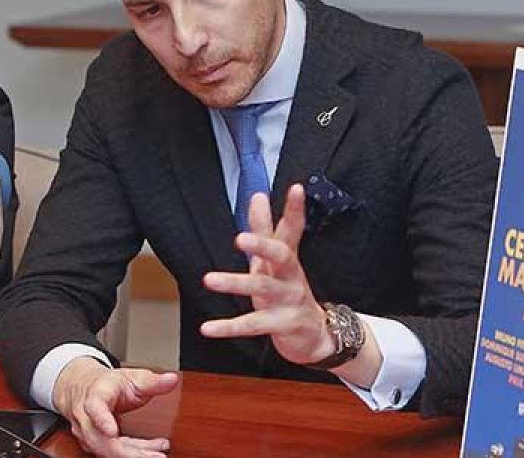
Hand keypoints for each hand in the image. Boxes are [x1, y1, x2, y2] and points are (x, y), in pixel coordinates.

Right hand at [52, 358, 177, 456]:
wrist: (79, 388)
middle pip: (101, 439)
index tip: (112, 431)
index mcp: (94, 395)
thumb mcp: (129, 376)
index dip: (101, 420)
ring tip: (159, 453)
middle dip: (128, 452)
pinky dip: (134, 453)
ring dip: (135, 454)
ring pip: (107, 449)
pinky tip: (152, 451)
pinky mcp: (93, 444)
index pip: (94, 408)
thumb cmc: (105, 383)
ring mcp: (87, 433)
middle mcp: (86, 417)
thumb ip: (152, 381)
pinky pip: (113, 452)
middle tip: (155, 455)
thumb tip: (172, 379)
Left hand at [200, 185, 337, 364]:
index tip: (295, 188)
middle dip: (262, 246)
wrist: (315, 334)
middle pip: (281, 256)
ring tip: (209, 280)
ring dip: (235, 283)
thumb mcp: (276, 259)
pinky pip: (253, 325)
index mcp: (288, 258)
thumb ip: (265, 228)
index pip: (292, 229)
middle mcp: (291, 276)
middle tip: (240, 238)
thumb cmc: (288, 290)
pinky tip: (208, 327)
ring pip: (262, 289)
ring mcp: (289, 301)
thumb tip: (258, 195)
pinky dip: (229, 327)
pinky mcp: (283, 325)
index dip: (294, 209)